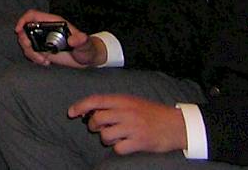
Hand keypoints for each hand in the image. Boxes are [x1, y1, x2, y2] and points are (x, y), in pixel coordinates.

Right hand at [15, 11, 104, 67]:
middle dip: (25, 41)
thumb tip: (75, 39)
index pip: (33, 15)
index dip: (23, 20)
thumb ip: (81, 41)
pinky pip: (31, 51)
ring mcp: (43, 40)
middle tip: (33, 51)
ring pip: (26, 42)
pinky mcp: (43, 50)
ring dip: (30, 52)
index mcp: (53, 22)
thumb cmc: (87, 48)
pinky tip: (45, 62)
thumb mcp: (85, 44)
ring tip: (43, 61)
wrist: (86, 58)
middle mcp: (45, 30)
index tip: (18, 30)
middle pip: (25, 29)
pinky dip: (33, 58)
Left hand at [69, 95, 186, 155]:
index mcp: (123, 100)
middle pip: (97, 119)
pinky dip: (118, 148)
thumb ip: (114, 105)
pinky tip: (126, 144)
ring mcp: (133, 127)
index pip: (96, 100)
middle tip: (100, 129)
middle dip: (94, 126)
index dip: (81, 106)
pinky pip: (118, 148)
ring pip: (105, 135)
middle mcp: (126, 112)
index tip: (71, 112)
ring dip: (106, 139)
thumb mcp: (132, 102)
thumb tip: (91, 111)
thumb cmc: (152, 113)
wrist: (176, 124)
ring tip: (116, 137)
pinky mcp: (140, 142)